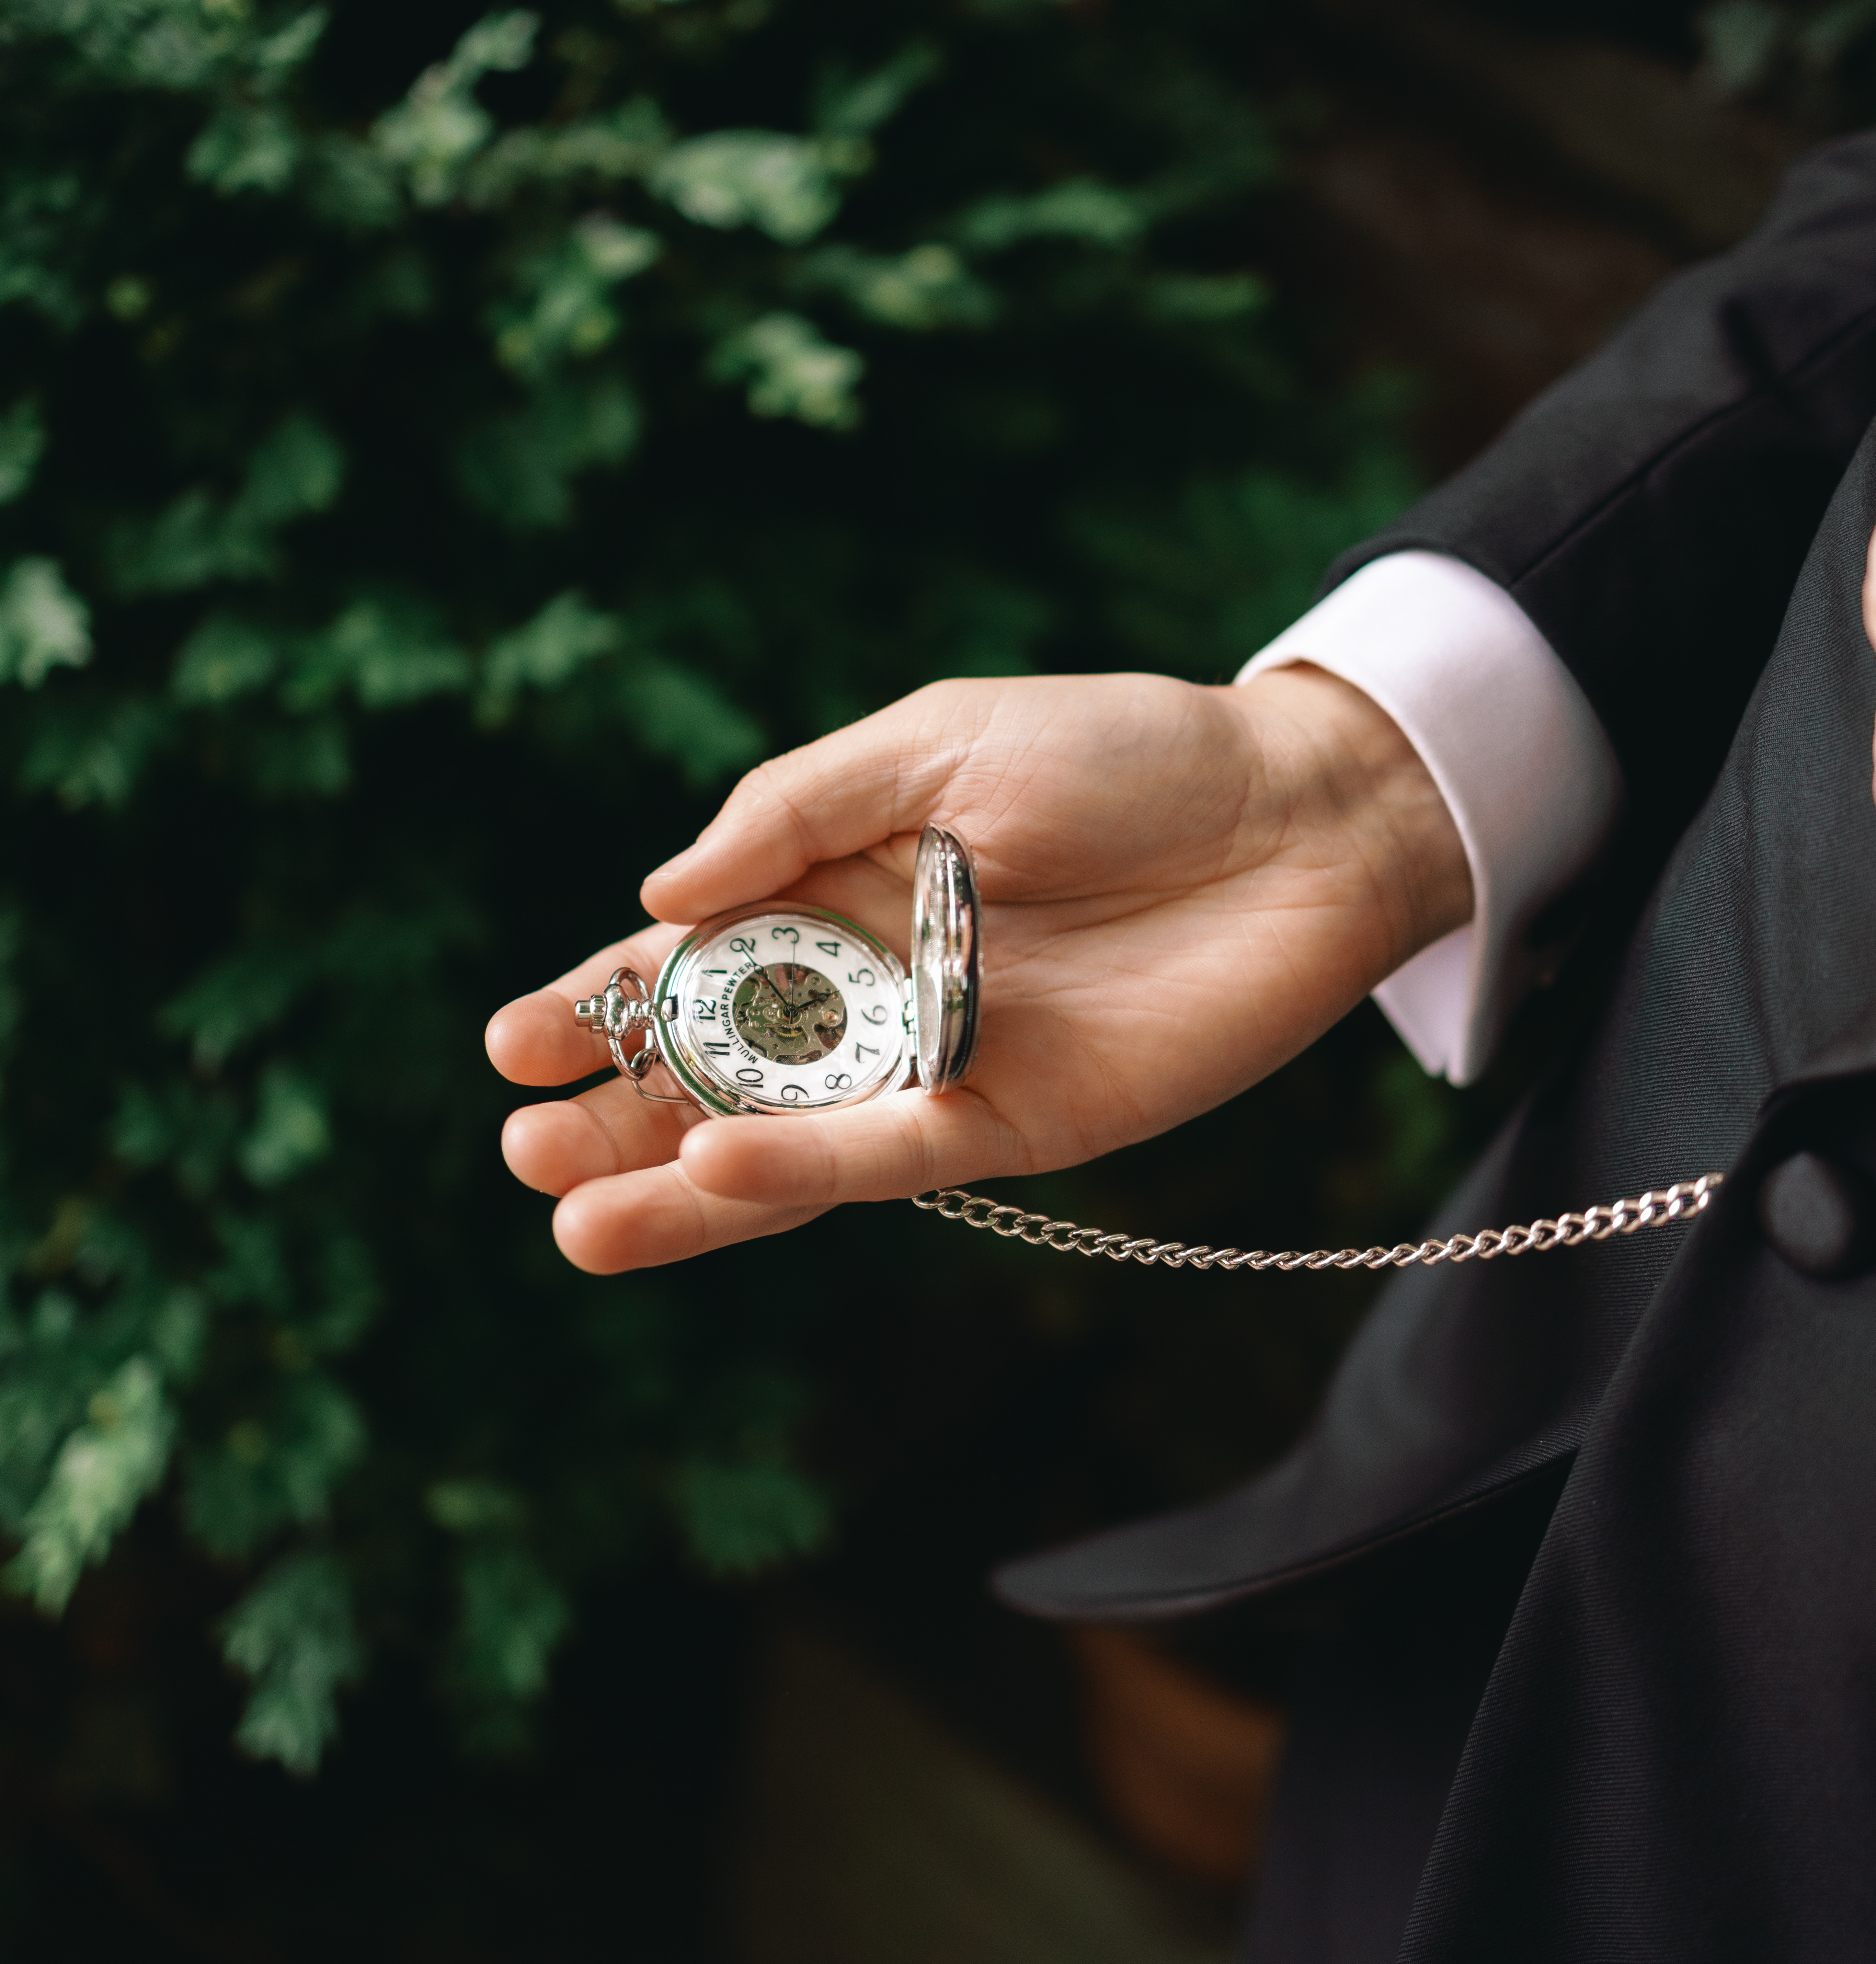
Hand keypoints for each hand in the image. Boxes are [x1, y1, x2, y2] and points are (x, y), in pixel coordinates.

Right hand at [484, 666, 1471, 1273]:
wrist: (1296, 811)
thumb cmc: (1124, 751)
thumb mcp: (939, 741)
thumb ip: (796, 811)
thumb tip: (660, 887)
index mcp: (836, 890)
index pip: (691, 963)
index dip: (598, 1004)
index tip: (508, 1044)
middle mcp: (871, 992)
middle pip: (717, 1073)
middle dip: (617, 1114)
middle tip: (523, 1150)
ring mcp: (936, 1064)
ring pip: (785, 1146)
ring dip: (680, 1185)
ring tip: (576, 1223)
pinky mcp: (1015, 1117)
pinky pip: (892, 1157)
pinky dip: (806, 1169)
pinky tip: (716, 1174)